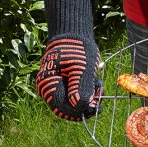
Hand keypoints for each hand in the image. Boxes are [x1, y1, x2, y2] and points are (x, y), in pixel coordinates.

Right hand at [36, 0, 101, 120]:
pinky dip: (88, 91)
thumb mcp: (82, 67)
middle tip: (99, 93)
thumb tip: (80, 105)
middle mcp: (50, 88)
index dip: (79, 112)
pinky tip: (95, 83)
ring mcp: (58, 87)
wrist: (74, 34)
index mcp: (48, 84)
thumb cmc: (77, 48)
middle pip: (69, 107)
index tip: (95, 108)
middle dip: (86, 103)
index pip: (61, 109)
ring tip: (98, 84)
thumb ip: (80, 86)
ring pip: (75, 102)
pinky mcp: (66, 85)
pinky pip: (78, 95)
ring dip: (89, 97)